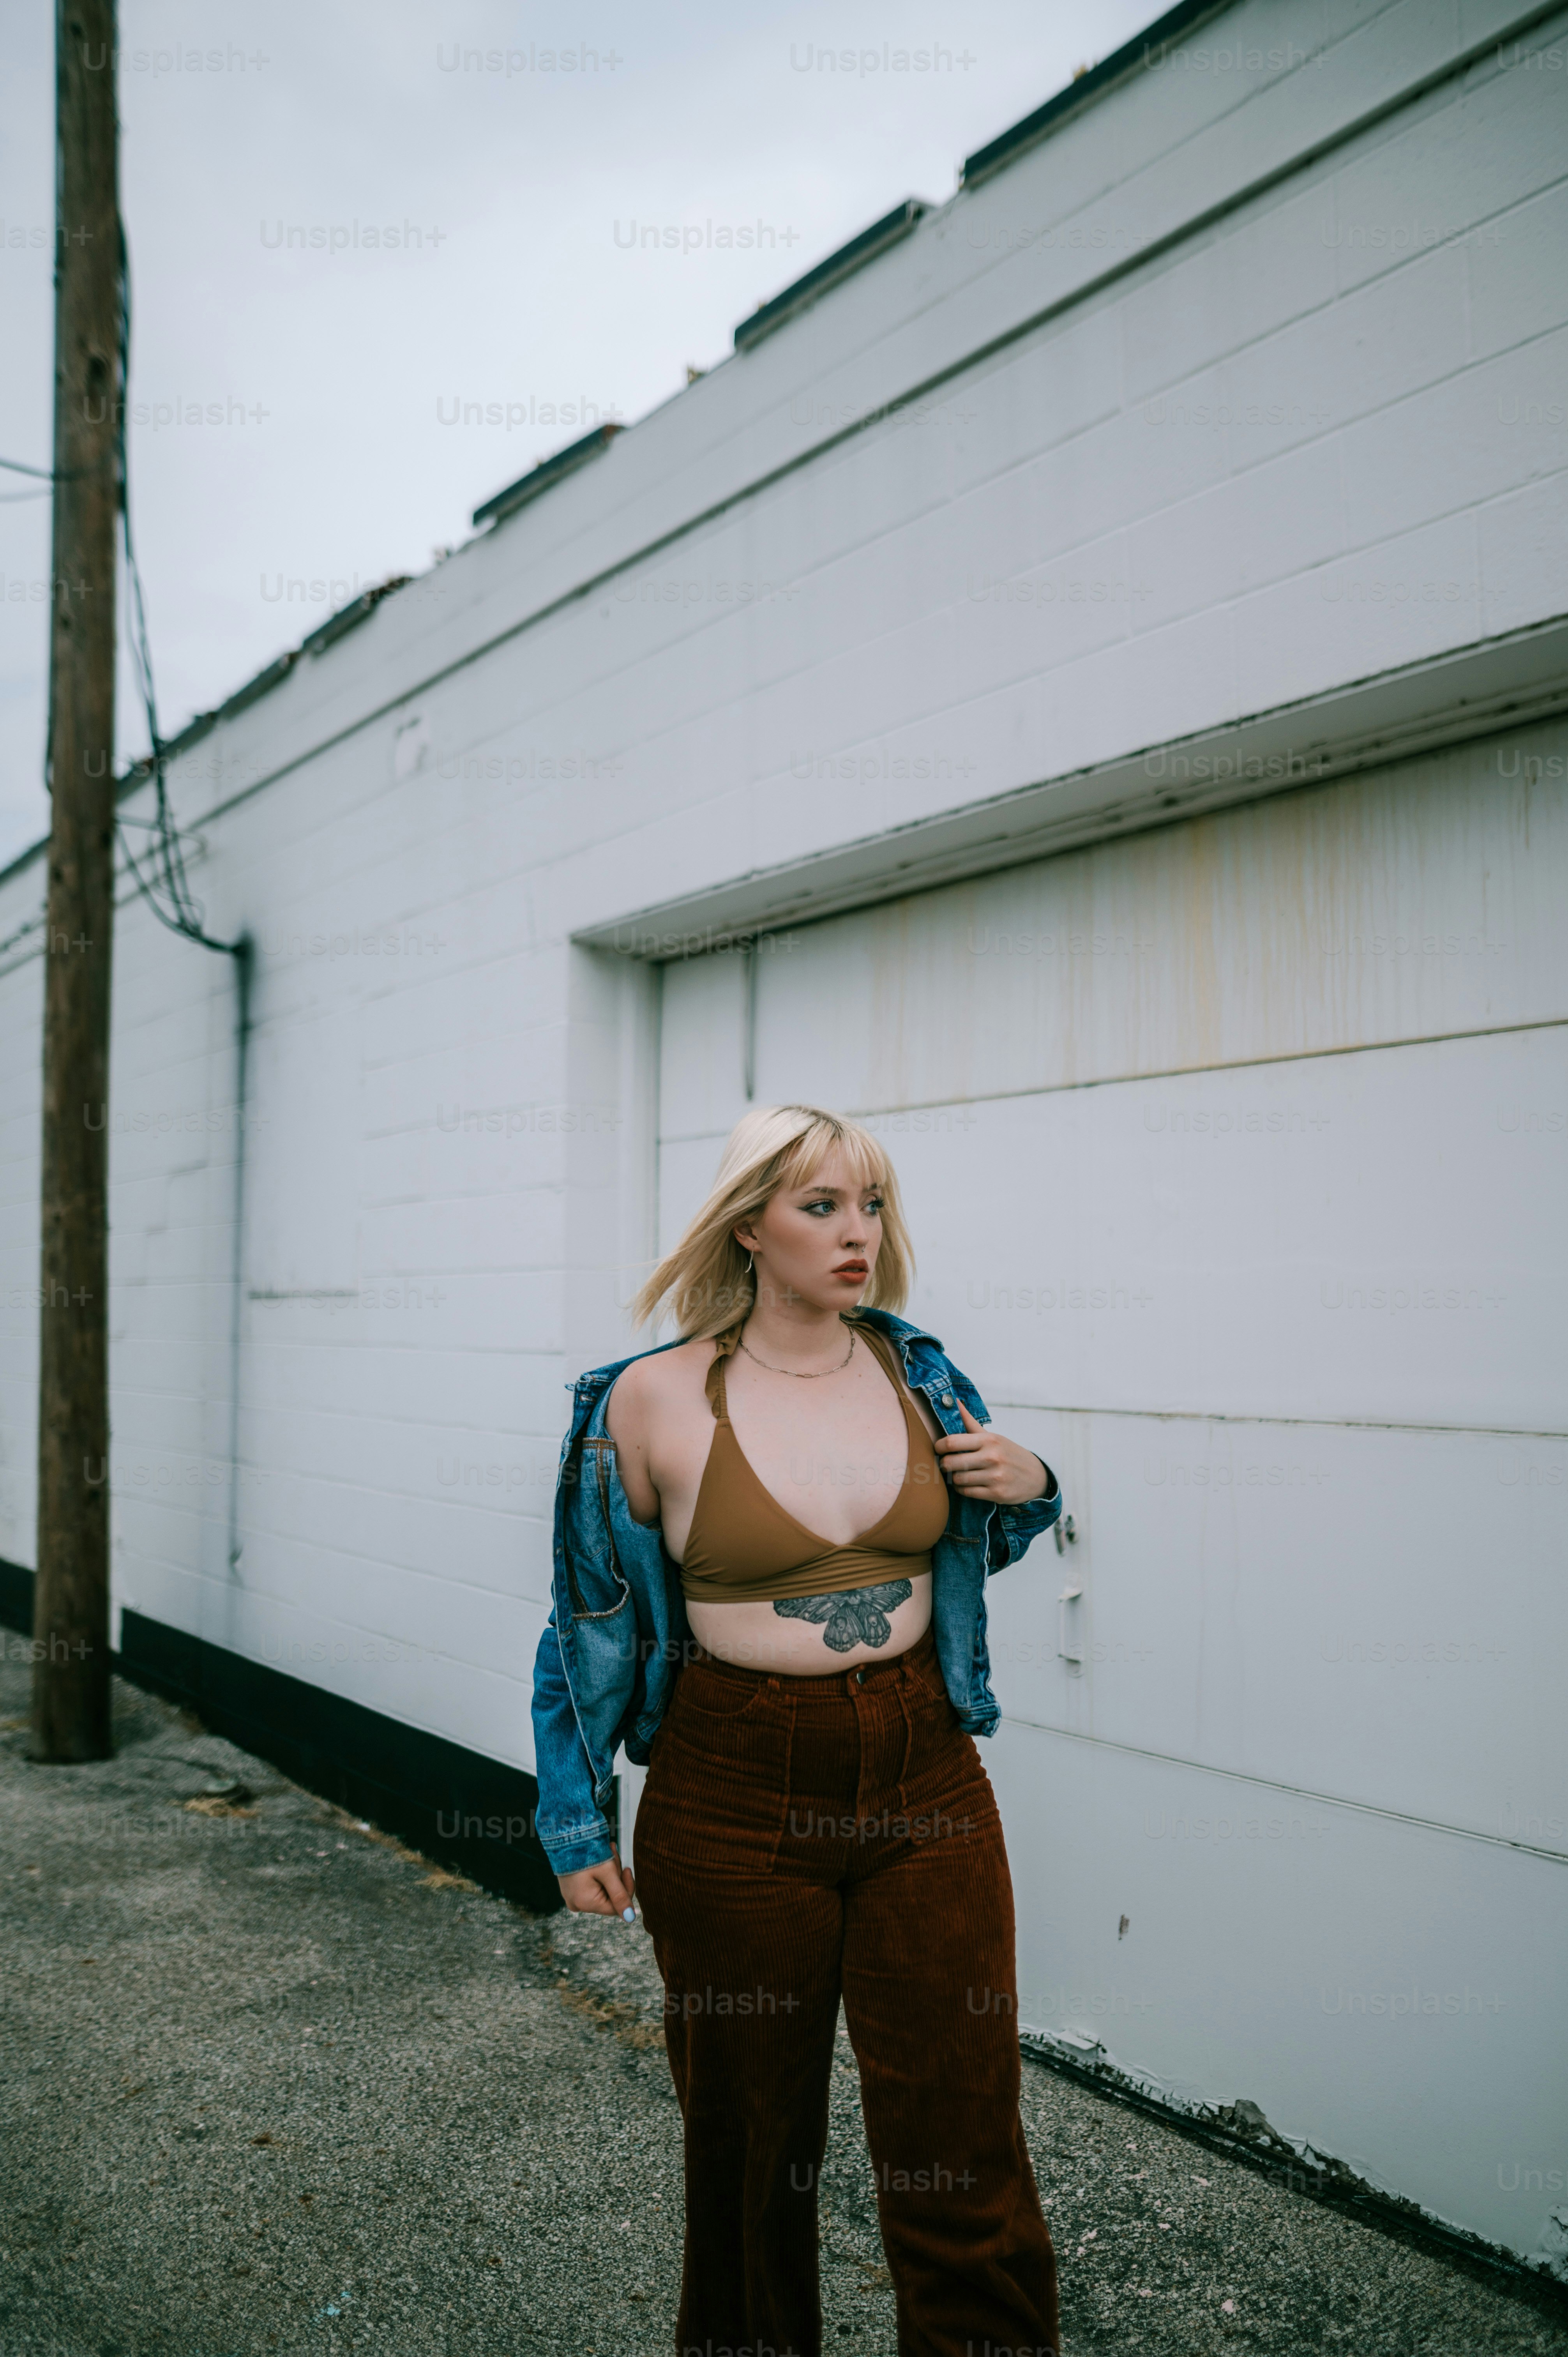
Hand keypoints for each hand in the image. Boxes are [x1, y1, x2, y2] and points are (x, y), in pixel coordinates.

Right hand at [558, 1848, 637, 1918]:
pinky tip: (598, 1856)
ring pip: (602, 1889)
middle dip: (615, 1876)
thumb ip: (620, 1895)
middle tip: (613, 1853)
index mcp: (585, 1903)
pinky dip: (599, 1873)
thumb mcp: (607, 1872)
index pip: (616, 1906)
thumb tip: (630, 1918)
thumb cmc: (586, 1852)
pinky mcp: (571, 1889)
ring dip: (608, 1871)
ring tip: (606, 1850)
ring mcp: (572, 1897)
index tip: (627, 1869)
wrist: (564, 1834)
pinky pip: (591, 1885)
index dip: (625, 1888)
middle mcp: (577, 1904)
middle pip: (609, 1896)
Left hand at [934, 1402, 1050, 1504]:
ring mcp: (995, 1477)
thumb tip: (955, 1402)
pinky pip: (967, 1492)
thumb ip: (971, 1423)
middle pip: (951, 1463)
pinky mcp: (997, 1494)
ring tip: (957, 1474)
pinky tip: (967, 1484)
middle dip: (944, 1464)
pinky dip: (962, 1489)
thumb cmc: (1009, 1454)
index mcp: (989, 1440)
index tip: (938, 1449)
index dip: (939, 1446)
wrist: (1036, 1477)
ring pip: (958, 1479)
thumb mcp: (993, 1437)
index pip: (952, 1442)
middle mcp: (992, 1457)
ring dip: (953, 1478)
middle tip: (945, 1464)